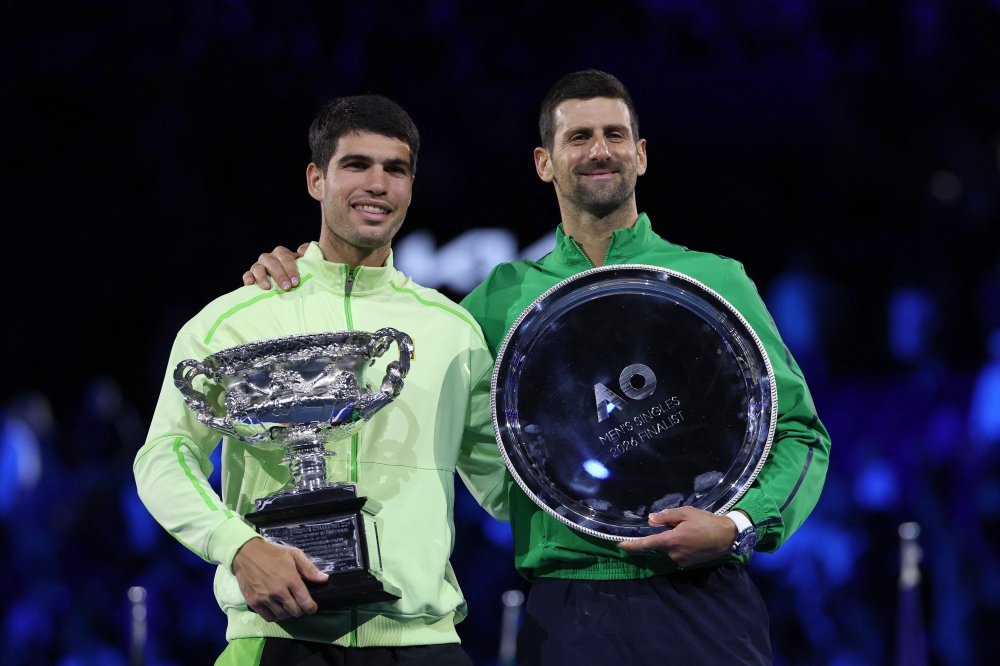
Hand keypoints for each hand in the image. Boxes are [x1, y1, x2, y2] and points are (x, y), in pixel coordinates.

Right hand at [232, 537, 328, 621]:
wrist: (246, 554)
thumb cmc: (272, 553)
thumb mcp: (294, 554)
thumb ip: (309, 568)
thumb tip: (324, 579)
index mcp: (291, 579)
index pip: (305, 601)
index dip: (311, 608)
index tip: (312, 608)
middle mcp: (279, 591)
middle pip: (295, 611)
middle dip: (300, 610)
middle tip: (299, 606)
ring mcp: (265, 598)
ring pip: (282, 616)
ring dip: (288, 614)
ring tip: (288, 608)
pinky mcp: (254, 602)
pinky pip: (268, 617)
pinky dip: (275, 616)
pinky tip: (277, 610)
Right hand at [243, 243, 310, 290]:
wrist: (286, 282)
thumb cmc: (296, 273)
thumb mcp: (305, 262)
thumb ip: (309, 253)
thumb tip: (301, 251)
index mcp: (281, 253)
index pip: (285, 257)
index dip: (291, 269)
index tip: (296, 281)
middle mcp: (269, 258)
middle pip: (272, 263)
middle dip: (280, 275)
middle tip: (286, 287)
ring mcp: (259, 266)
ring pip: (258, 268)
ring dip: (263, 277)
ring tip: (268, 287)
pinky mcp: (251, 275)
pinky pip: (247, 274)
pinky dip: (248, 278)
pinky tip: (250, 283)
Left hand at [618, 506, 740, 567]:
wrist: (728, 537)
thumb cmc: (706, 522)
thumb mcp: (686, 513)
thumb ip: (666, 516)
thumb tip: (651, 520)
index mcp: (671, 540)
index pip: (646, 544)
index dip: (631, 545)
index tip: (620, 546)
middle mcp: (674, 553)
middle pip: (660, 544)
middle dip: (664, 535)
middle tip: (680, 524)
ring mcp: (682, 560)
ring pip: (669, 549)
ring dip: (673, 540)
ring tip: (690, 530)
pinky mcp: (689, 563)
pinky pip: (678, 553)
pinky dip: (680, 546)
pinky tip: (692, 538)